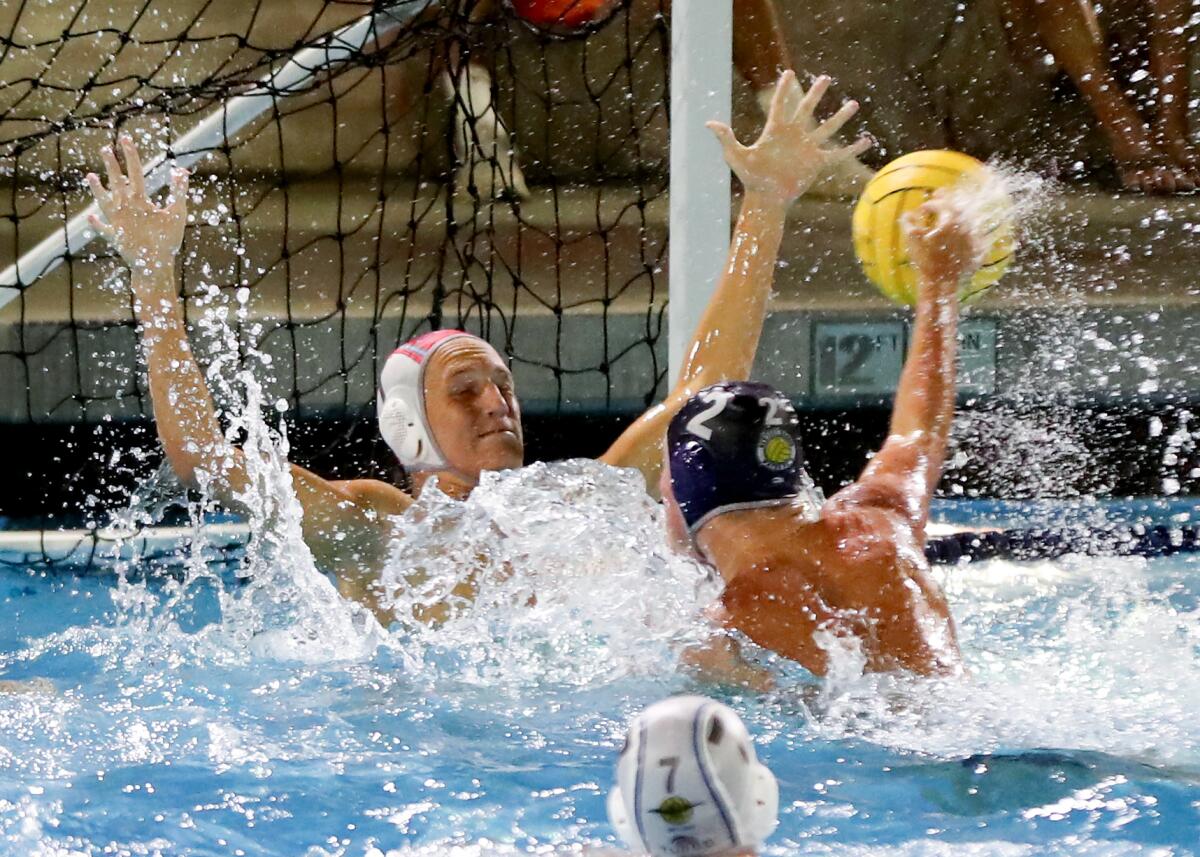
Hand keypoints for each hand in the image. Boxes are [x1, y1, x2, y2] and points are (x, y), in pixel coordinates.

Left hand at [87, 137, 188, 275]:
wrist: (152, 265)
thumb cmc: (167, 240)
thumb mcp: (177, 214)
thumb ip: (178, 191)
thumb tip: (180, 171)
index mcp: (139, 200)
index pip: (135, 171)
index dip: (130, 154)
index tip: (125, 139)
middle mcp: (124, 207)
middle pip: (116, 181)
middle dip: (111, 163)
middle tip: (105, 149)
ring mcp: (115, 221)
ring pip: (103, 200)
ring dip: (97, 188)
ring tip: (90, 176)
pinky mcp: (112, 236)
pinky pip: (102, 227)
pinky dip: (97, 222)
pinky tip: (92, 217)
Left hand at [706, 71, 871, 205]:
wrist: (766, 199)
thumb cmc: (750, 178)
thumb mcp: (736, 157)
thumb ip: (726, 139)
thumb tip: (709, 123)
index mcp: (776, 131)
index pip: (781, 104)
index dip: (784, 89)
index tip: (789, 72)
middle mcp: (794, 136)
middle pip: (807, 109)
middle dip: (816, 93)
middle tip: (825, 78)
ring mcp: (807, 149)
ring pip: (827, 129)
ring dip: (840, 117)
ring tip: (854, 104)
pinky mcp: (816, 164)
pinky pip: (837, 155)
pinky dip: (852, 149)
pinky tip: (867, 141)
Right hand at [902, 195, 981, 299]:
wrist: (940, 282)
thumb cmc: (925, 260)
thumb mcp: (912, 239)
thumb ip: (908, 223)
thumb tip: (908, 214)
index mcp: (948, 220)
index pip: (940, 205)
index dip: (930, 205)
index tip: (922, 209)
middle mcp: (964, 225)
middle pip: (957, 206)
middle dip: (947, 200)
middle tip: (939, 195)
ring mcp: (972, 236)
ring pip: (967, 218)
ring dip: (958, 213)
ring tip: (950, 213)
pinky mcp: (977, 247)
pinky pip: (975, 232)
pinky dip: (969, 228)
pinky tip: (963, 229)